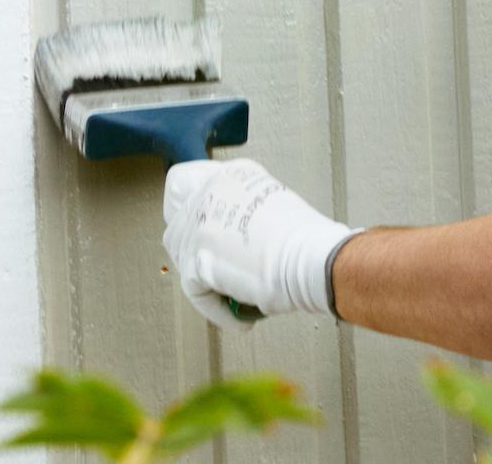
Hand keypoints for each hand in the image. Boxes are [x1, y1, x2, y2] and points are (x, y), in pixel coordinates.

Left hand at [161, 157, 360, 330]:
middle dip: (195, 249)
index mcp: (231, 176)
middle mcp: (209, 193)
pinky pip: (198, 293)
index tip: (197, 226)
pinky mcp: (196, 263)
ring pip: (182, 258)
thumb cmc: (308, 240)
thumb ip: (243, 212)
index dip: (187, 207)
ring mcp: (199, 227)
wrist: (314, 260)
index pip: (182, 183)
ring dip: (204, 278)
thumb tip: (230, 239)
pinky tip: (241, 316)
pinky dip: (219, 310)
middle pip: (178, 224)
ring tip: (232, 294)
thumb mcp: (274, 205)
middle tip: (219, 267)